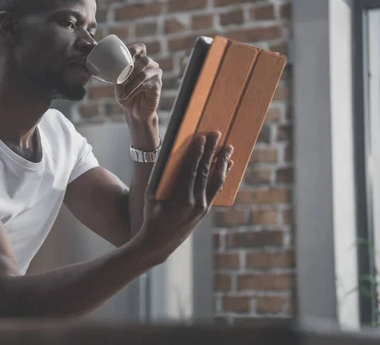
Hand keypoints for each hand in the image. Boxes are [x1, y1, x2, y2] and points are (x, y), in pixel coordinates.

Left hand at [115, 43, 161, 121]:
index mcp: (140, 62)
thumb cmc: (126, 95)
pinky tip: (128, 95)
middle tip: (122, 79)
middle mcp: (150, 66)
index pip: (141, 48)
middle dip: (132, 69)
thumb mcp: (119, 83)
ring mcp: (156, 75)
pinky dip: (134, 90)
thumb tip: (111, 67)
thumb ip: (118, 73)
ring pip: (144, 74)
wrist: (134, 111)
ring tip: (123, 93)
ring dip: (131, 83)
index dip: (134, 49)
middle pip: (145, 60)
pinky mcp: (157, 85)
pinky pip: (146, 84)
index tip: (124, 55)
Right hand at [133, 132, 233, 263]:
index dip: (197, 152)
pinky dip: (222, 176)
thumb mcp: (151, 197)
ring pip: (216, 181)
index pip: (192, 170)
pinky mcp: (205, 210)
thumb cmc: (151, 217)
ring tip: (229, 148)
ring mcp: (203, 208)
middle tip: (217, 135)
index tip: (202, 138)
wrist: (158, 244)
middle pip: (207, 172)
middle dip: (212, 151)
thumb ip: (161, 179)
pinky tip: (227, 165)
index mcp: (181, 199)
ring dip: (222, 162)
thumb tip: (169, 157)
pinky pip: (216, 189)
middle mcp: (196, 203)